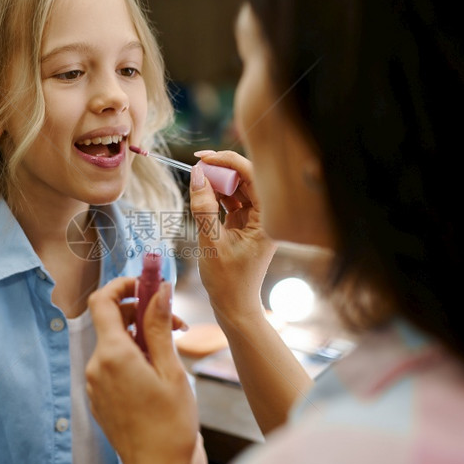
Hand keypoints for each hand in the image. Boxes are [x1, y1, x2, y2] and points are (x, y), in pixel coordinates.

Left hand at [86, 277, 199, 463]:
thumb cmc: (170, 424)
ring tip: (172, 349)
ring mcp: (95, 383)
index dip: (121, 285)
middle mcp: (96, 366)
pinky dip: (132, 356)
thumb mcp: (171, 370)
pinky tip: (157, 369)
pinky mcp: (99, 397)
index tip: (145, 284)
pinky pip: (112, 364)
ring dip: (140, 336)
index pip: (102, 301)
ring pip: (114, 343)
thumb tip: (159, 290)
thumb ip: (160, 326)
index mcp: (113, 355)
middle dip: (141, 313)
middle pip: (111, 321)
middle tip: (175, 321)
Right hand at [190, 151, 276, 326]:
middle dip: (221, 169)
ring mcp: (254, 219)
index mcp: (266, 220)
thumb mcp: (211, 243)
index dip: (228, 161)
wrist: (234, 306)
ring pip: (237, 188)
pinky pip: (231, 200)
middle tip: (197, 166)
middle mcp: (265, 216)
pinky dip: (216, 194)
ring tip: (197, 179)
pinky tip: (202, 192)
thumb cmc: (227, 281)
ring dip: (217, 181)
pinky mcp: (244, 224)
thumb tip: (197, 175)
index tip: (204, 157)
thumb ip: (203, 208)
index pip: (252, 177)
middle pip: (246, 178)